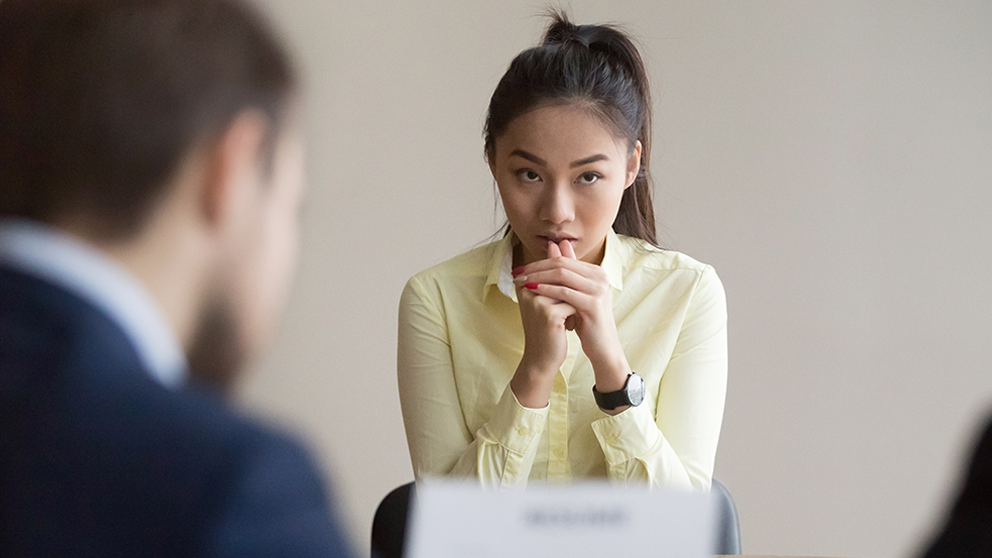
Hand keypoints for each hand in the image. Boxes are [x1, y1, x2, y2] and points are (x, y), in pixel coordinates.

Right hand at [509, 250, 576, 407]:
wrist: (542, 358)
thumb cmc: (547, 327)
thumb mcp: (550, 297)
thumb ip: (554, 270)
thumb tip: (558, 243)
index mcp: (524, 284)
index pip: (552, 270)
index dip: (565, 284)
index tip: (564, 301)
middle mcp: (526, 289)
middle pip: (561, 279)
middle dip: (571, 293)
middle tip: (570, 309)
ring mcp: (536, 301)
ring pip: (568, 291)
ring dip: (573, 305)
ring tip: (566, 320)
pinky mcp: (548, 313)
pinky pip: (572, 304)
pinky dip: (575, 315)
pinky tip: (567, 328)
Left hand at [513, 240, 630, 396]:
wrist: (602, 346)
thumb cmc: (586, 320)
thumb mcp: (574, 294)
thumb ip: (565, 272)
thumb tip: (552, 246)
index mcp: (596, 272)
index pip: (564, 259)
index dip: (540, 262)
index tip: (521, 268)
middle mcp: (600, 276)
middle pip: (562, 264)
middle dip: (536, 267)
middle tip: (517, 272)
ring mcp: (598, 289)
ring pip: (562, 275)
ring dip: (538, 276)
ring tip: (521, 280)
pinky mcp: (593, 303)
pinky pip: (565, 292)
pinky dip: (546, 289)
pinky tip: (532, 290)